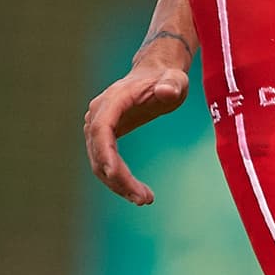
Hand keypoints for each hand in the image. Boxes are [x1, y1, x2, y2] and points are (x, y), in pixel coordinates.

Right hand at [84, 57, 189, 204]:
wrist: (156, 75)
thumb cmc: (166, 78)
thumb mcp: (176, 80)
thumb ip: (172, 85)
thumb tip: (166, 91)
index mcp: (114, 99)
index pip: (101, 129)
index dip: (105, 153)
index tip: (115, 175)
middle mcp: (99, 113)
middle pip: (99, 151)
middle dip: (117, 178)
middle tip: (143, 199)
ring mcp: (97, 125)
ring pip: (98, 162)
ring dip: (117, 184)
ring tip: (144, 199)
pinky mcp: (103, 137)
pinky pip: (104, 162)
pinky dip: (118, 179)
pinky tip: (137, 192)